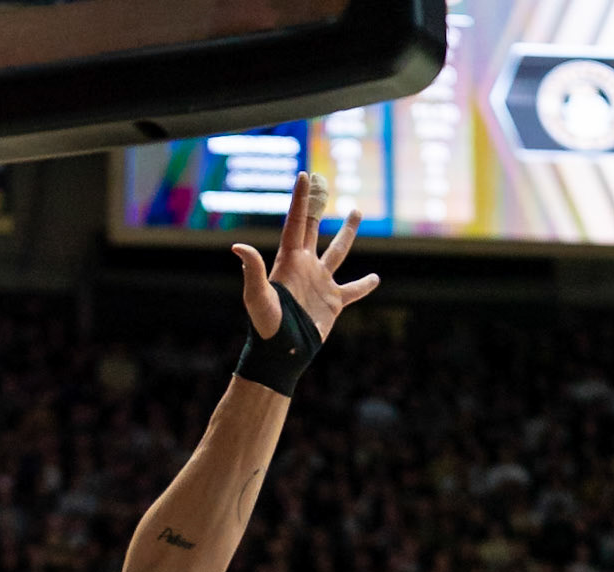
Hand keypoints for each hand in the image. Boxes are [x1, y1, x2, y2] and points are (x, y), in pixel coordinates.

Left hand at [235, 170, 379, 342]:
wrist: (281, 355)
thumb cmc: (266, 327)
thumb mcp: (257, 298)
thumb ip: (252, 271)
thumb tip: (238, 247)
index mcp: (288, 261)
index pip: (296, 223)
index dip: (300, 200)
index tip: (305, 175)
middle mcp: (305, 266)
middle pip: (313, 228)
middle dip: (318, 205)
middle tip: (323, 181)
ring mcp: (320, 283)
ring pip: (338, 251)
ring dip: (347, 233)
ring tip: (356, 211)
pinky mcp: (333, 302)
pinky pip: (352, 290)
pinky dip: (365, 285)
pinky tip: (375, 278)